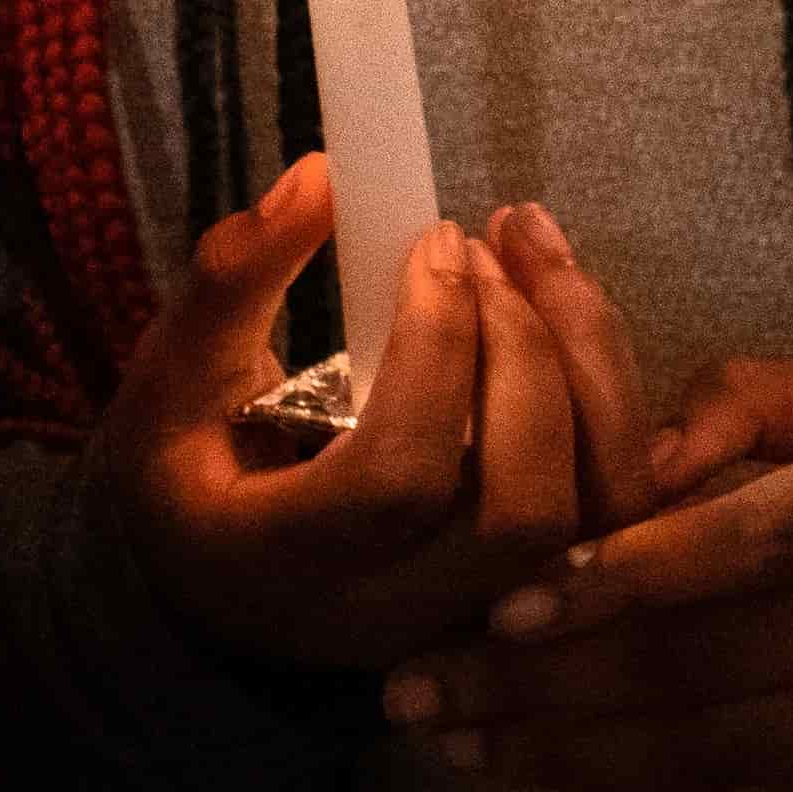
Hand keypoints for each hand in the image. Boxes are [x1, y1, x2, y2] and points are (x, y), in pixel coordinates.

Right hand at [87, 166, 638, 670]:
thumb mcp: (170, 376)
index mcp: (290, 566)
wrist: (216, 588)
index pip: (399, 477)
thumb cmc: (187, 474)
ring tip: (537, 256)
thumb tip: (324, 175)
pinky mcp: (537, 591)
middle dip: (526, 355)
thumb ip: (235, 278)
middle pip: (524, 510)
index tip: (432, 239)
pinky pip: (621, 504)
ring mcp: (482, 616)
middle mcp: (402, 613)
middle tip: (484, 250)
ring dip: (590, 363)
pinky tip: (565, 307)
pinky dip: (614, 392)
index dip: (436, 347)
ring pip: (600, 514)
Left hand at [390, 359, 792, 791]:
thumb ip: (733, 406)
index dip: (623, 576)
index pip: (751, 544)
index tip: (508, 607)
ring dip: (575, 759)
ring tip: (467, 743)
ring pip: (720, 758)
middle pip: (713, 666)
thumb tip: (616, 460)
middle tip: (427, 689)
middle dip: (550, 686)